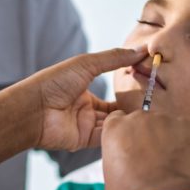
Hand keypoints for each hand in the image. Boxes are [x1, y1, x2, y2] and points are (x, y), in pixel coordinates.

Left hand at [32, 48, 147, 150]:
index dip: (129, 91)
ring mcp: (84, 125)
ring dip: (128, 120)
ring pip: (113, 124)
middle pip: (115, 111)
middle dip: (132, 108)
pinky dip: (119, 132)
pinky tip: (134, 125)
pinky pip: (106, 137)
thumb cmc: (53, 83)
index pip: (112, 93)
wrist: (33, 108)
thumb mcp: (86, 64)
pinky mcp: (83, 140)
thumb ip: (113, 58)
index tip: (150, 87)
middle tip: (156, 103)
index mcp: (83, 90)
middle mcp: (85, 109)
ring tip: (151, 113)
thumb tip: (140, 50)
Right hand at [100, 110, 189, 189]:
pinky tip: (184, 164)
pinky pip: (187, 133)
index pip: (117, 120)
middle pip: (142, 121)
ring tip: (169, 164)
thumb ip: (114, 171)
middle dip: (146, 136)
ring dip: (167, 140)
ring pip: (166, 126)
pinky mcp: (189, 129)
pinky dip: (186, 145)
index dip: (125, 135)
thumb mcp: (109, 187)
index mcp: (115, 129)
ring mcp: (166, 121)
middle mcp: (138, 119)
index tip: (130, 147)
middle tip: (151, 159)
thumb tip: (120, 178)